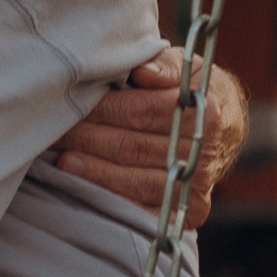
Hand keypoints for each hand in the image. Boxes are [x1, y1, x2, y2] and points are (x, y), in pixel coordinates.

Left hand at [52, 49, 245, 227]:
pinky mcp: (189, 212)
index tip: (67, 104)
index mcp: (205, 112)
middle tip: (52, 133)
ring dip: (94, 172)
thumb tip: (144, 72)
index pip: (141, 110)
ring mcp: (197, 186)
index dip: (101, 109)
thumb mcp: (186, 67)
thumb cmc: (191, 91)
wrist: (225, 129)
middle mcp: (204, 152)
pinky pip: (145, 210)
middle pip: (132, 147)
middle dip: (86, 139)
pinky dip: (112, 199)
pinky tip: (85, 189)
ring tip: (61, 161)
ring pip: (135, 181)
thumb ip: (163, 64)